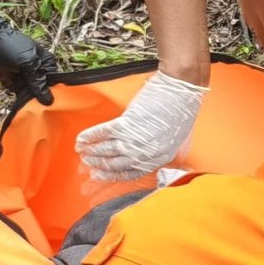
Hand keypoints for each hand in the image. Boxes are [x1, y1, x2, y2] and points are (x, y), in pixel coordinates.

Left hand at [0, 1, 59, 105]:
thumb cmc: (10, 48)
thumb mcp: (27, 62)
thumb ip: (38, 81)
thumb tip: (49, 100)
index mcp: (46, 62)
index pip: (54, 81)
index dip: (54, 92)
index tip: (52, 104)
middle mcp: (37, 71)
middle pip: (44, 89)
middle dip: (42, 98)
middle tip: (40, 109)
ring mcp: (25, 78)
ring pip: (32, 94)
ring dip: (31, 101)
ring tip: (30, 108)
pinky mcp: (14, 83)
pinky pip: (20, 95)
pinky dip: (21, 100)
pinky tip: (22, 106)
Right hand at [76, 69, 205, 183]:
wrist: (180, 90)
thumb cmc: (181, 109)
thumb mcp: (177, 138)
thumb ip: (161, 149)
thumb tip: (146, 155)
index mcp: (160, 158)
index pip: (132, 172)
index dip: (113, 174)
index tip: (99, 174)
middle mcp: (146, 152)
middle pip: (116, 163)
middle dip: (99, 164)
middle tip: (87, 162)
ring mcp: (136, 139)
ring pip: (107, 150)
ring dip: (92, 151)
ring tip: (82, 151)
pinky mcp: (127, 123)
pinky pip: (103, 133)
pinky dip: (90, 136)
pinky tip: (82, 139)